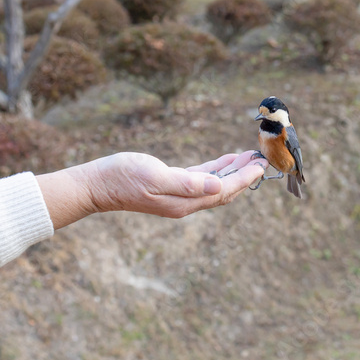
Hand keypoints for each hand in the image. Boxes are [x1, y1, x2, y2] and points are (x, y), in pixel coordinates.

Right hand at [37, 151, 267, 228]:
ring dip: (231, 172)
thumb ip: (186, 183)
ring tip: (248, 158)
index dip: (243, 179)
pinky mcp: (170, 187)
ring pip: (213, 185)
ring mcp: (177, 196)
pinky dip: (215, 170)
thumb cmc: (122, 178)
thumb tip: (216, 187)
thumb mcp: (153, 177)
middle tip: (261, 160)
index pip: (222, 192)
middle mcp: (184, 202)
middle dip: (243, 176)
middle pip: (223, 191)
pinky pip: (200, 180)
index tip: (260, 166)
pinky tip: (224, 162)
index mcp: (183, 202)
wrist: (98, 184)